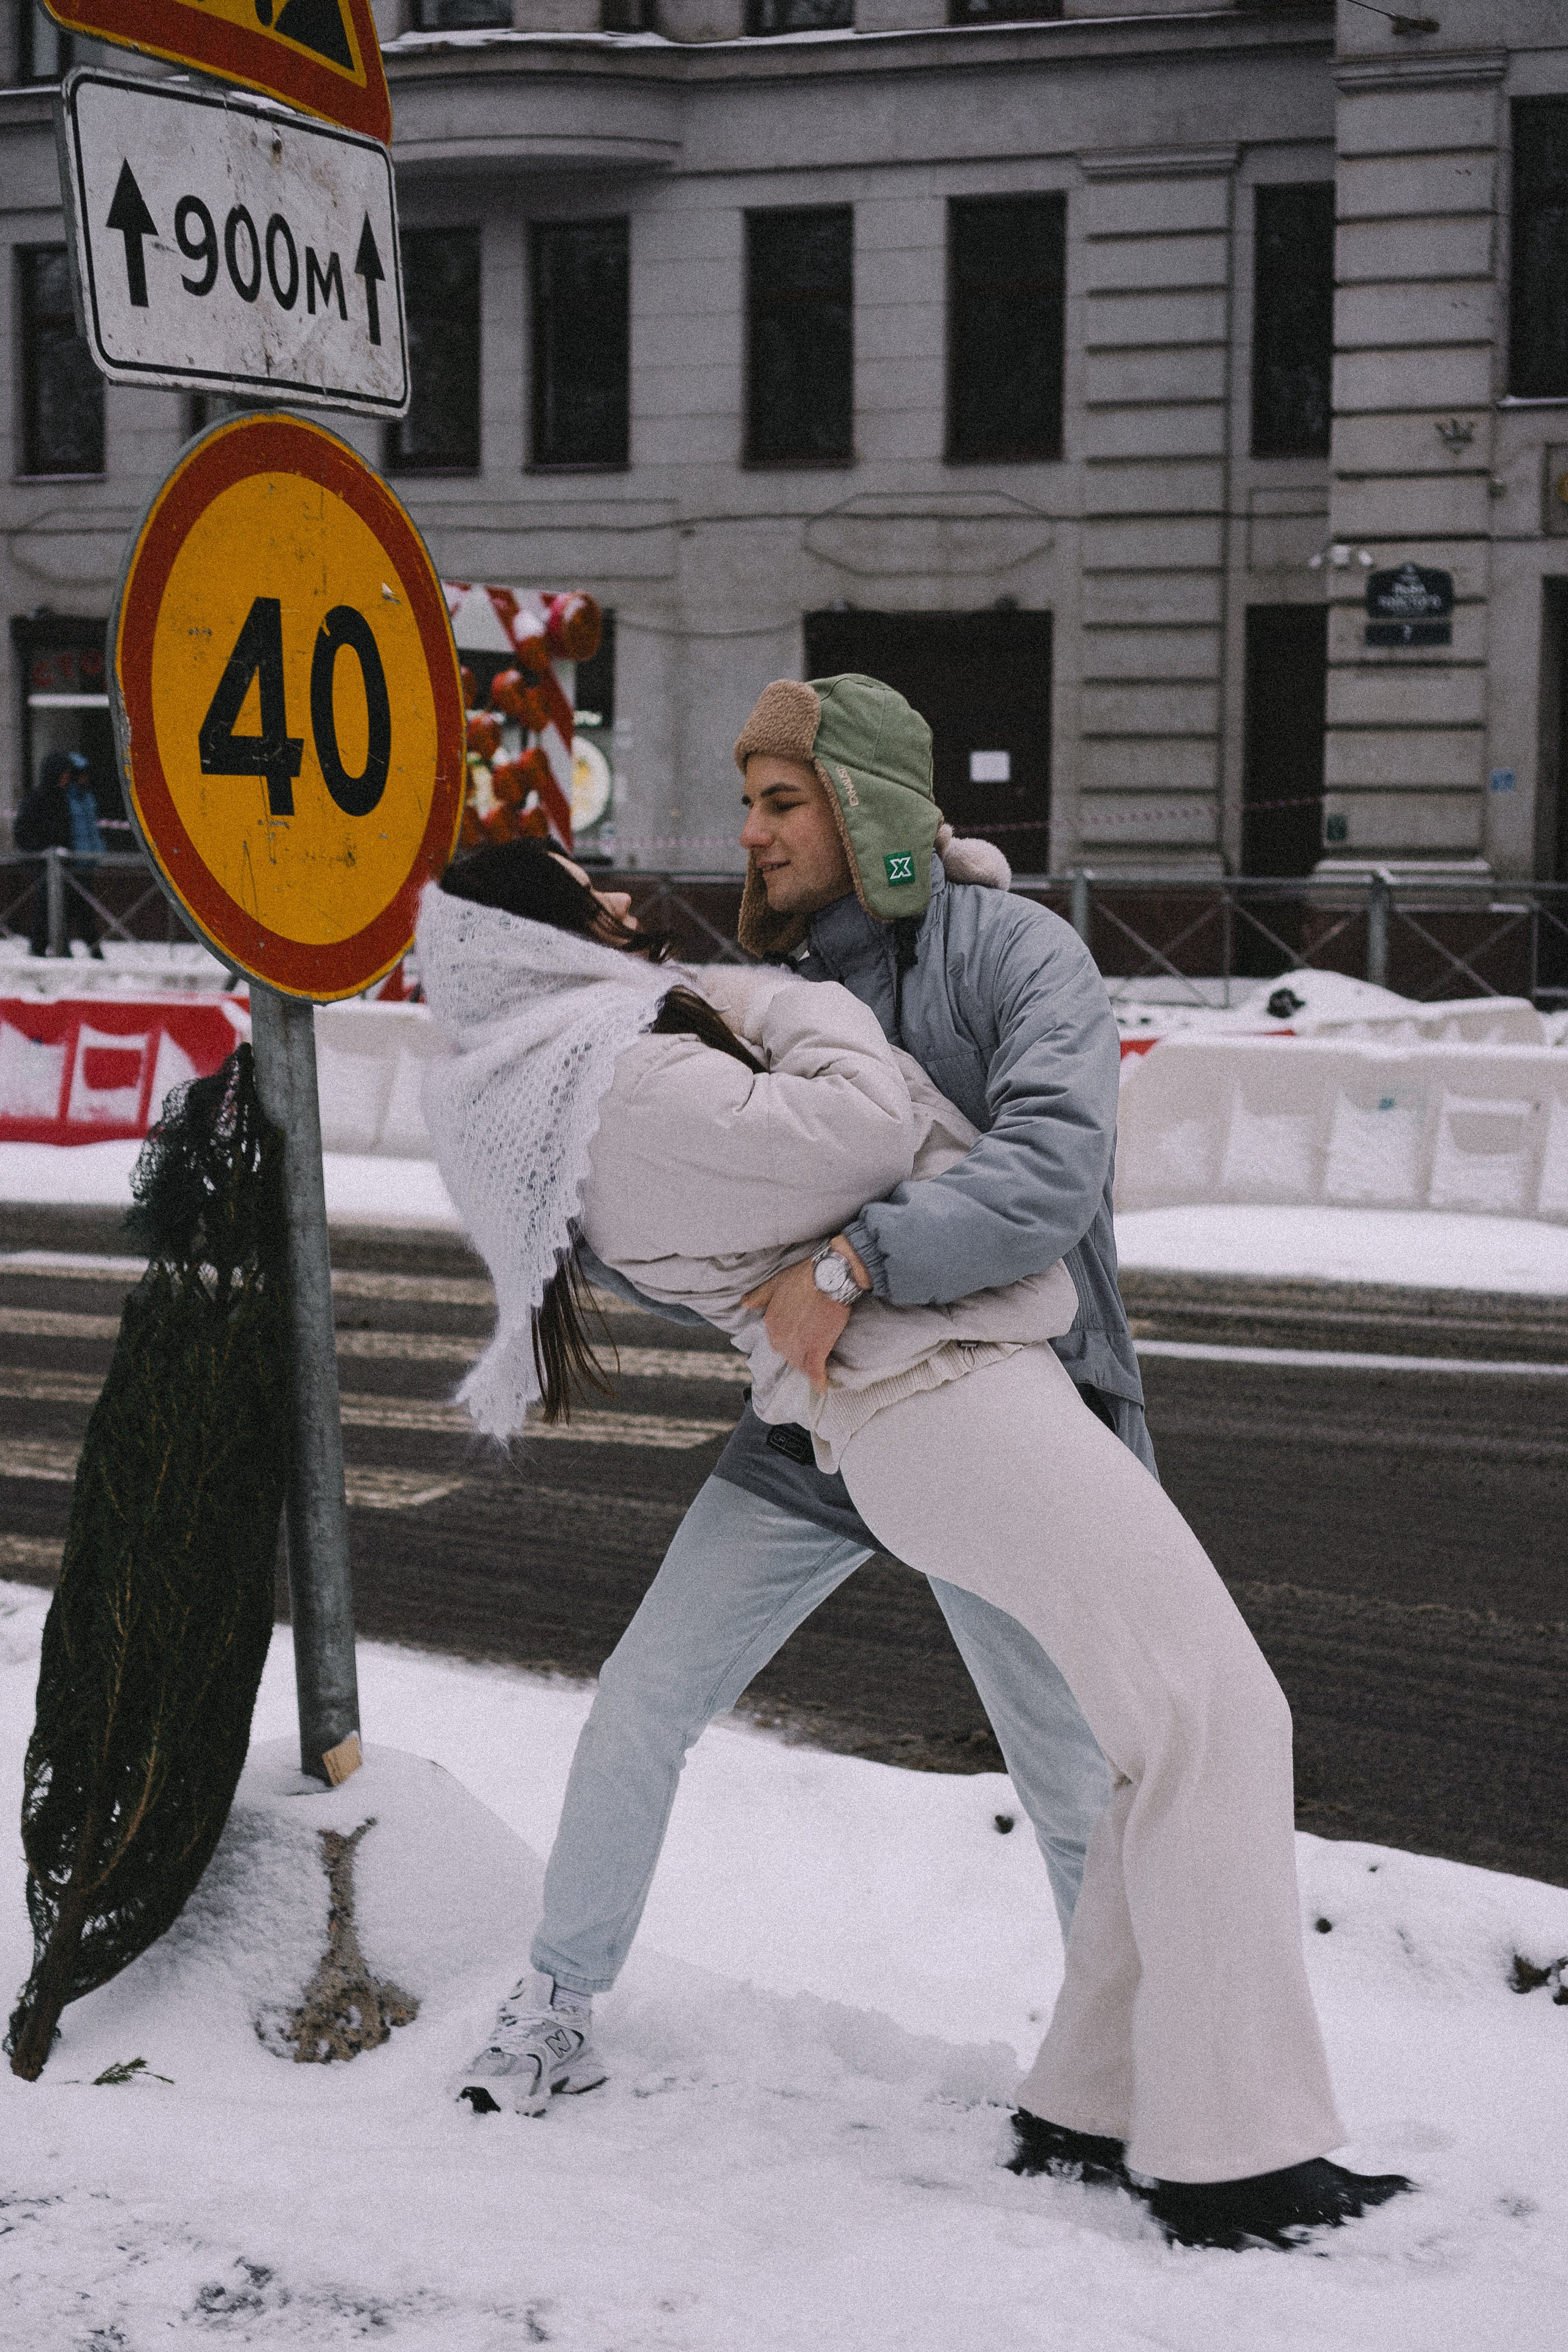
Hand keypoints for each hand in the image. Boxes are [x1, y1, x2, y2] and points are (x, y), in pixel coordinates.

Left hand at [743, 1240, 868, 1394]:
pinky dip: (818, 1381)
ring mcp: (798, 1346)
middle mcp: (780, 1339)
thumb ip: (759, 1296)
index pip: (777, 1342)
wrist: (828, 1277)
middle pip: (788, 1355)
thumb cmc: (802, 1277)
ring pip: (801, 1364)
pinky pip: (816, 1371)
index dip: (790, 1340)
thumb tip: (744, 1304)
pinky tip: (822, 1389)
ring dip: (808, 1366)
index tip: (799, 1337)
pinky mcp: (817, 1349)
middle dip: (799, 1354)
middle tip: (811, 1348)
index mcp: (770, 1324)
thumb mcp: (775, 1283)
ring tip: (817, 1366)